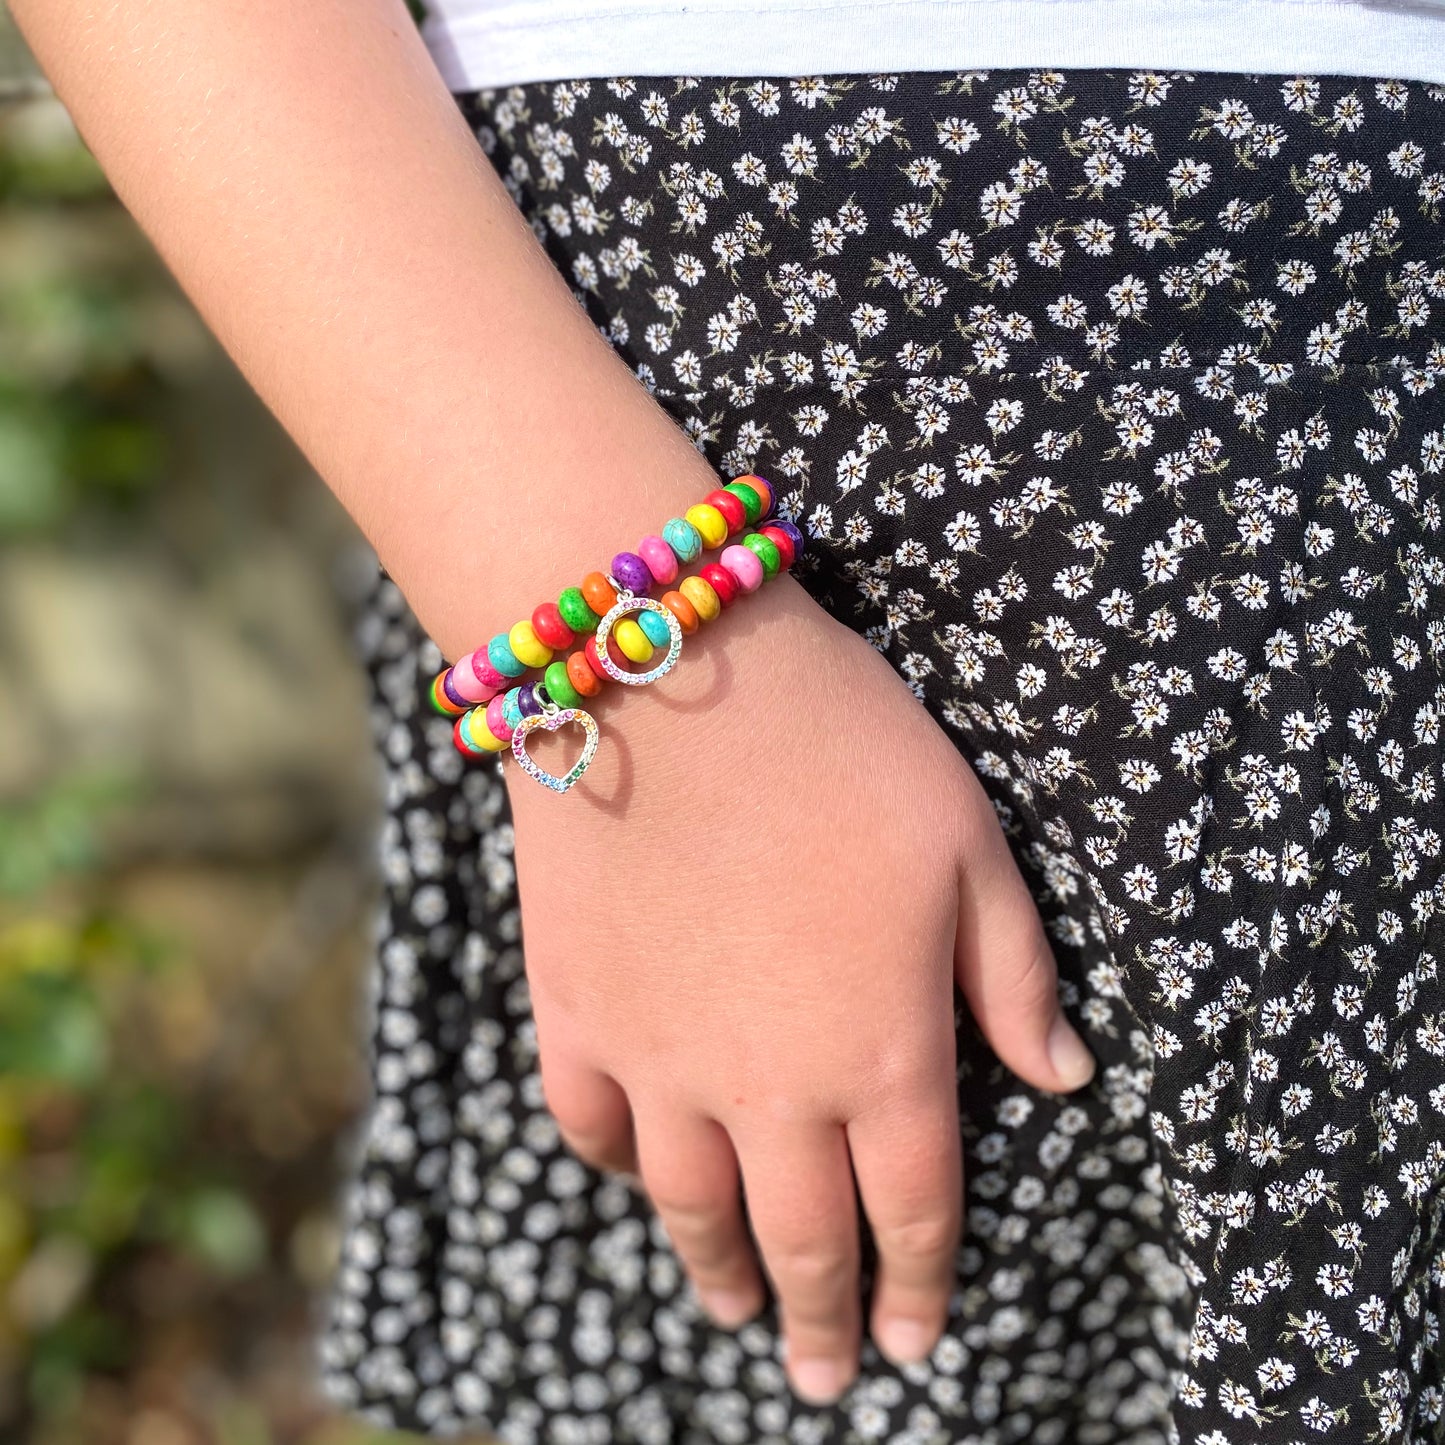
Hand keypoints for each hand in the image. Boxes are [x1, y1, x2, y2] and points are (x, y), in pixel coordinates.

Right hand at [506, 572, 1095, 1404]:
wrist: (671, 679)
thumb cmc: (843, 750)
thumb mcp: (971, 847)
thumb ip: (1016, 977)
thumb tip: (1064, 1078)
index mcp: (885, 1054)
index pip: (915, 1209)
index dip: (922, 1283)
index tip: (920, 1343)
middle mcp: (771, 1088)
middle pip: (801, 1240)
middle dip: (823, 1318)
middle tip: (828, 1375)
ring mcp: (660, 1058)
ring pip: (691, 1205)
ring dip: (717, 1271)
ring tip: (731, 1311)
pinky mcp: (575, 1010)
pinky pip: (590, 1125)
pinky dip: (618, 1168)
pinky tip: (640, 1177)